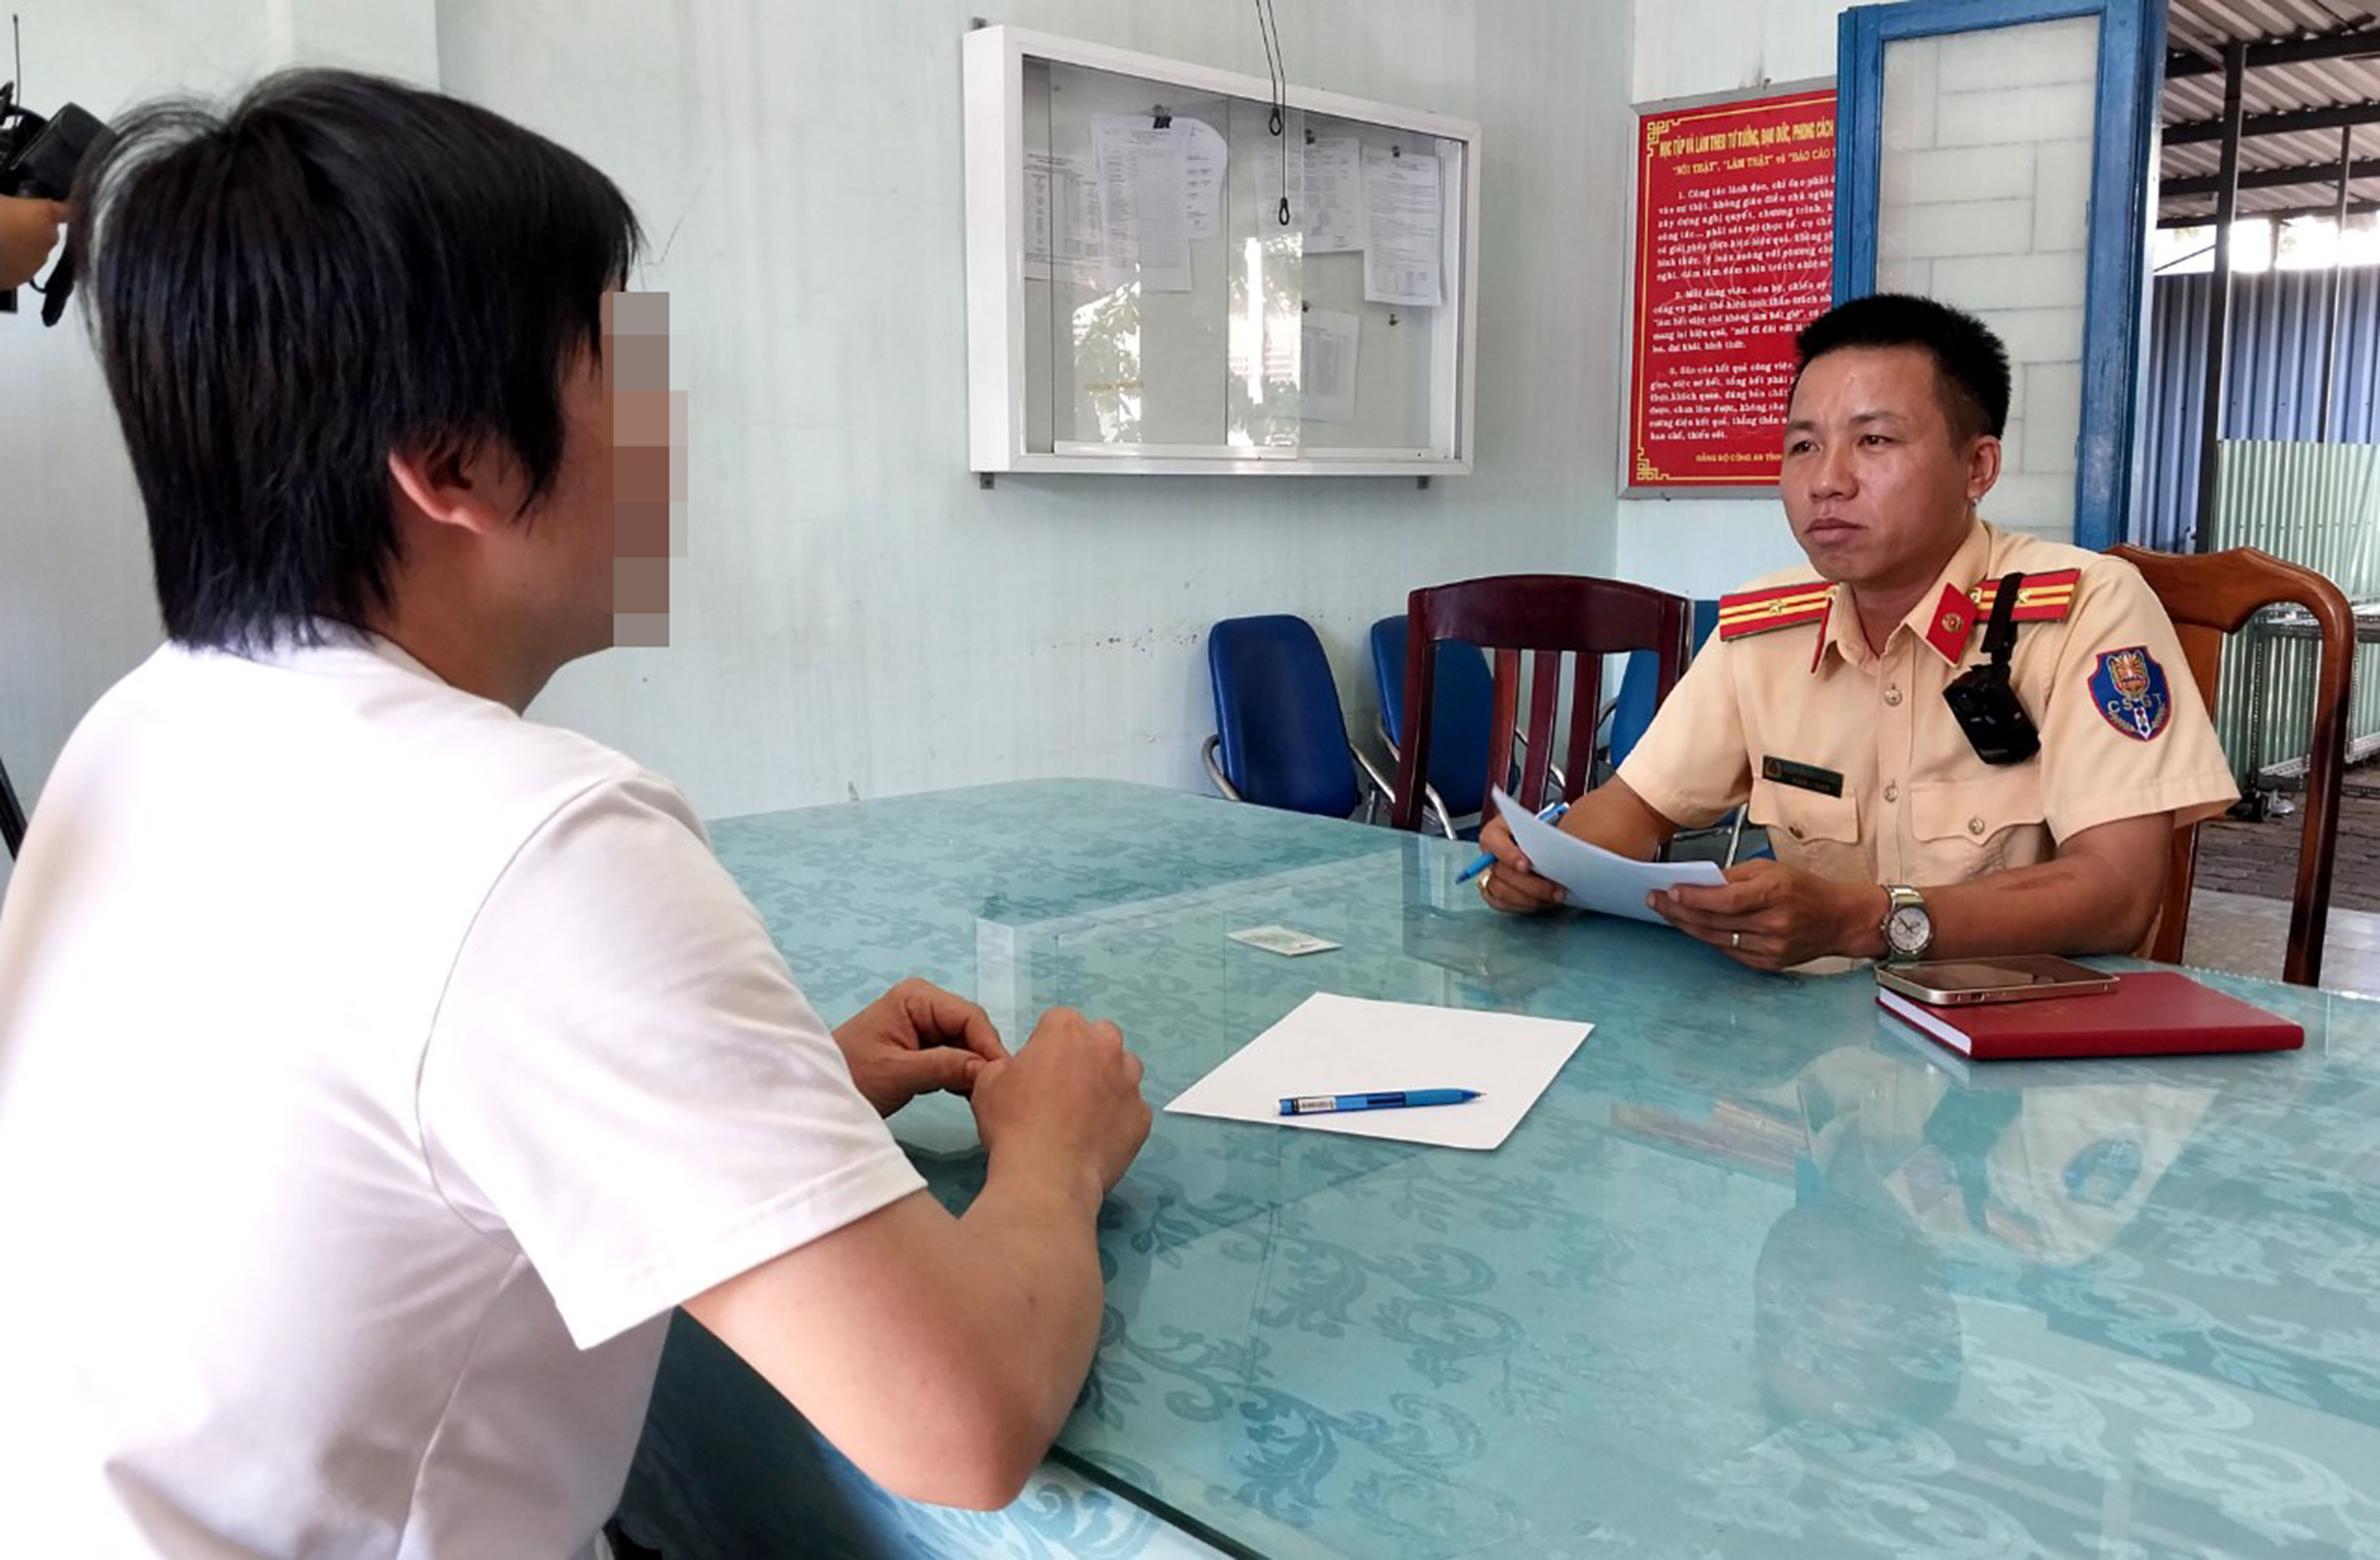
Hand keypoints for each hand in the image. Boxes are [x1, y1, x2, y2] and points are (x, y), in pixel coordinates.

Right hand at [0, 197, 66, 290]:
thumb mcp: (0, 199)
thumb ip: (11, 201)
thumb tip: (11, 205)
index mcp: (44, 214)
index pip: (65, 210)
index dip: (58, 209)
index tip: (50, 208)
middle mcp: (49, 238)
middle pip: (48, 232)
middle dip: (33, 228)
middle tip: (10, 223)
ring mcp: (38, 260)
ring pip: (36, 250)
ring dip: (24, 246)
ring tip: (1, 241)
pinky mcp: (24, 277)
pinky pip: (23, 266)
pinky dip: (14, 262)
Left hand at [834, 977, 1008, 1116]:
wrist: (820, 1094)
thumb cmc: (851, 1077)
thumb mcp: (898, 1073)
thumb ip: (945, 1067)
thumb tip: (988, 1069)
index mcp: (917, 998)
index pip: (969, 1016)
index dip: (989, 1046)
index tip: (1003, 1077)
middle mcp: (924, 1004)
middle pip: (971, 1029)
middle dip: (983, 1058)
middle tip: (997, 1092)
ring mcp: (925, 1025)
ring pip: (967, 1045)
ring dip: (975, 1069)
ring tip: (985, 1097)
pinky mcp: (924, 1046)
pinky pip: (955, 1056)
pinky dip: (963, 1075)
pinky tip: (969, 1095)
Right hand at [969, 1007, 1148, 1197]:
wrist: (1047, 1177)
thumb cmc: (1014, 1125)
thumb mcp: (987, 1084)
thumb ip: (1004, 1065)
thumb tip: (1013, 1070)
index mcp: (1066, 1030)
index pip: (1059, 1022)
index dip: (1046, 1045)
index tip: (1038, 1069)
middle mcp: (1105, 1047)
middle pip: (1100, 1038)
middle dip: (1085, 1055)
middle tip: (1063, 1087)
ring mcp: (1129, 1082)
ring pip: (1124, 1069)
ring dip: (1108, 1081)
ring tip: (1083, 1111)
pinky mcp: (1142, 1115)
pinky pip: (1133, 1108)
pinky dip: (1119, 1117)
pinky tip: (1096, 1136)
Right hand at [1474, 814, 1566, 915]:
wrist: (1541, 844)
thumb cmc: (1540, 832)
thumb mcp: (1543, 825)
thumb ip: (1546, 832)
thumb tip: (1556, 844)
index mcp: (1495, 832)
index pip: (1492, 841)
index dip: (1508, 855)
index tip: (1526, 866)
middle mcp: (1489, 855)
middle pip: (1501, 872)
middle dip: (1531, 884)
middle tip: (1556, 889)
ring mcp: (1490, 875)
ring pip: (1501, 891)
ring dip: (1530, 898)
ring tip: (1556, 897)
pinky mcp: (1493, 892)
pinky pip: (1502, 904)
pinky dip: (1524, 906)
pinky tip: (1543, 902)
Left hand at [1648, 859, 1879, 970]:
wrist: (1841, 920)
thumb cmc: (1806, 889)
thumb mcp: (1771, 869)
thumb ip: (1734, 876)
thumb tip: (1698, 881)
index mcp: (1775, 893)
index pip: (1725, 899)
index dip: (1693, 897)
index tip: (1668, 890)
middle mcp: (1773, 924)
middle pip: (1715, 921)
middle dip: (1679, 911)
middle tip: (1655, 900)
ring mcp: (1771, 948)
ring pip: (1717, 939)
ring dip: (1687, 926)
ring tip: (1667, 913)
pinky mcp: (1768, 963)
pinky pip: (1729, 951)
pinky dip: (1708, 939)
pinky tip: (1693, 928)